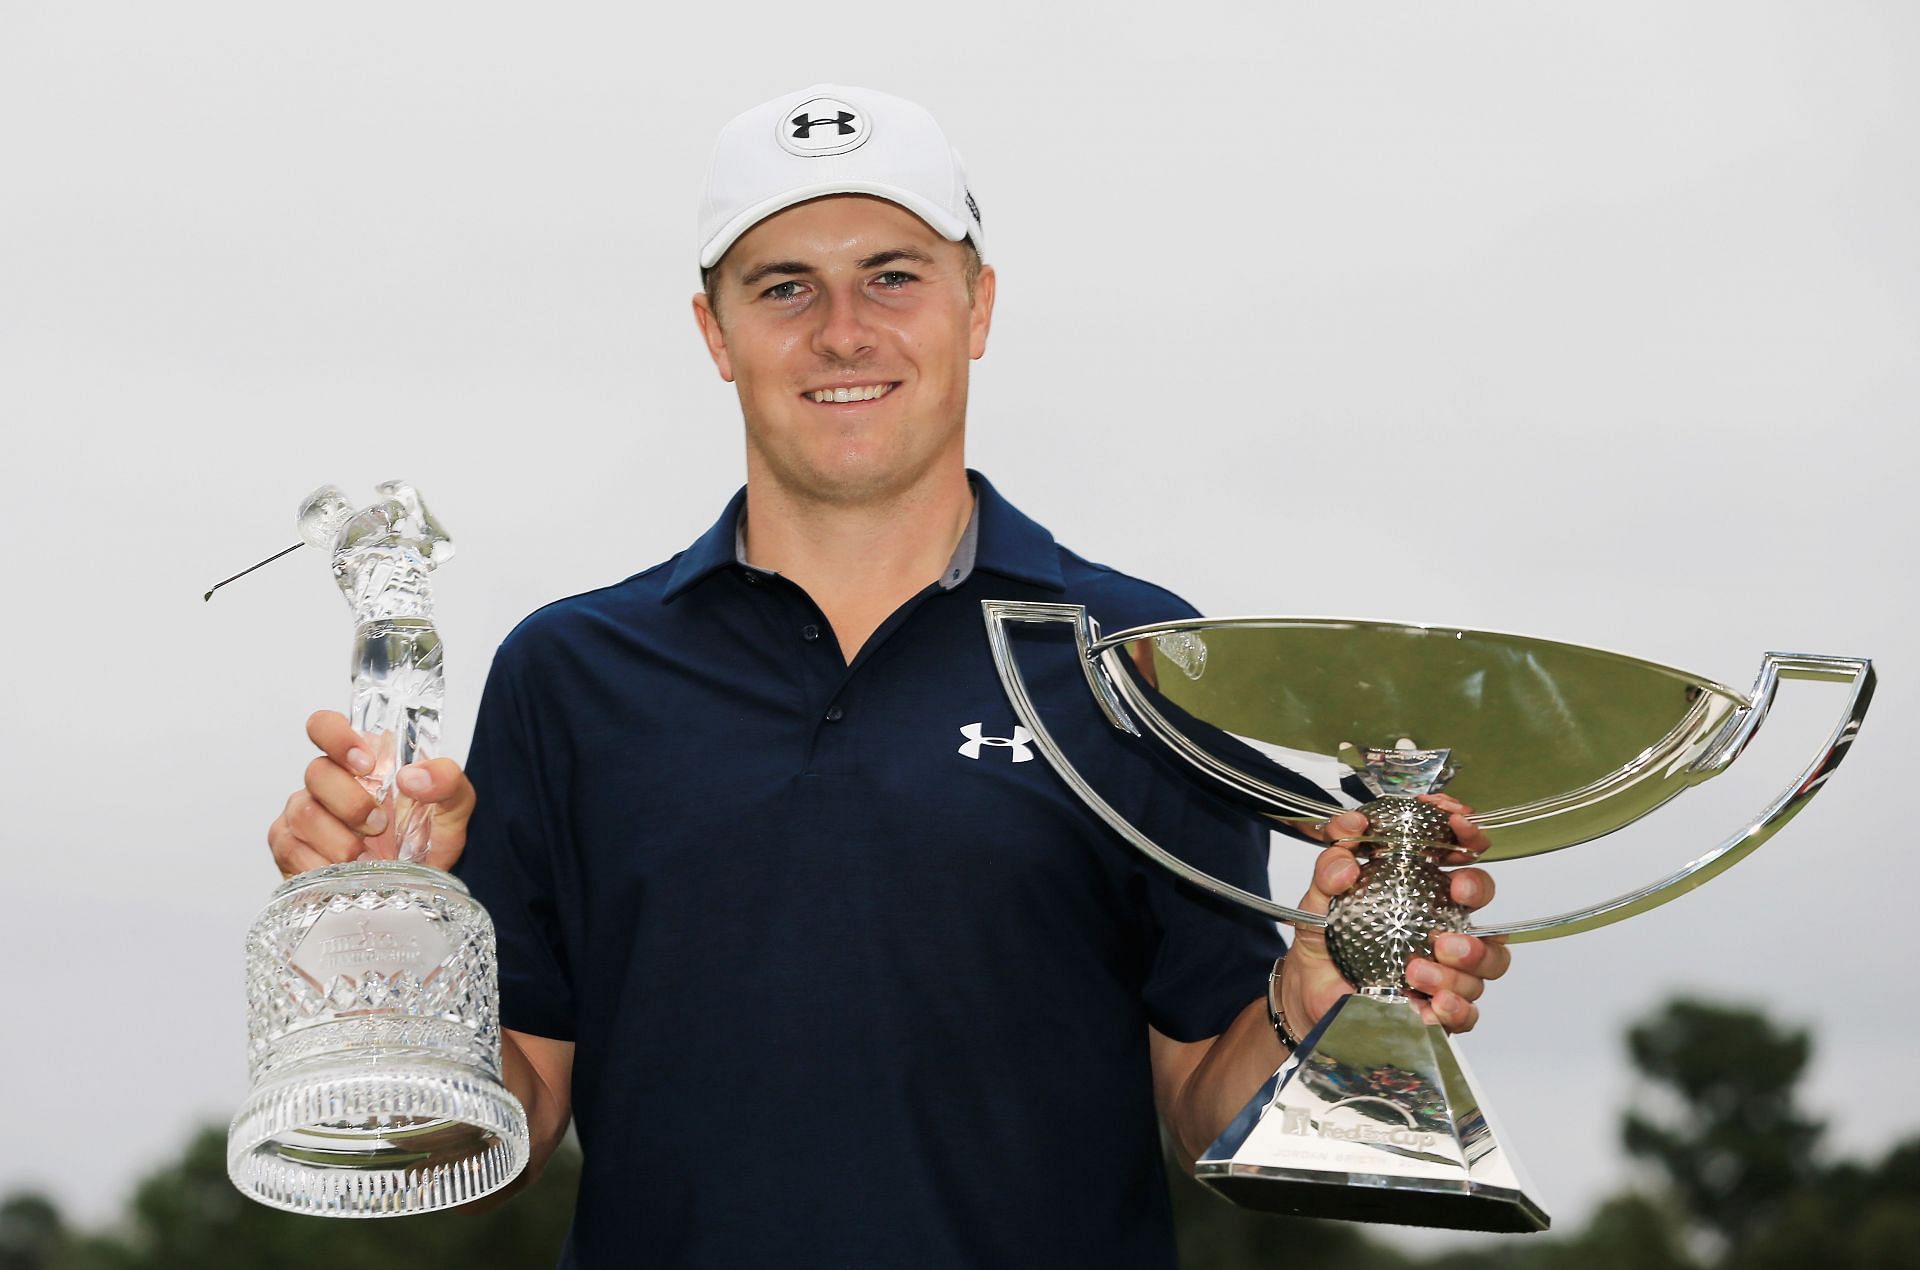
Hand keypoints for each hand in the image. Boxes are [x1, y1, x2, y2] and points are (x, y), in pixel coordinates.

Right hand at [265, 710, 475, 878]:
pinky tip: (344, 873)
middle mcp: (327, 782)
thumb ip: (447, 780)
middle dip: (351, 803)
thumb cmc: (427, 841)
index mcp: (362, 761)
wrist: (412, 890)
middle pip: (316, 772)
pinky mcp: (290, 848)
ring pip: (303, 813)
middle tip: (379, 826)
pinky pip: (291, 849)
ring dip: (340, 839)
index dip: (337, 737)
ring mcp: (303, 814)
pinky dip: (322, 864)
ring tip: (367, 857)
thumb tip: (411, 777)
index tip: (365, 764)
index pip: (325, 726)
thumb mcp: (453, 808)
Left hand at [1278, 794, 1511, 1037]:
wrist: (1310, 994)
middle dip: (1477, 887)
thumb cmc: (1325, 943)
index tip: (1456, 823)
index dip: (1466, 834)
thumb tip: (1346, 853)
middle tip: (1456, 890)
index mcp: (1419, 887)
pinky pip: (1468, 1011)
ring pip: (1487, 960)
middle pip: (1483, 898)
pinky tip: (1431, 1003)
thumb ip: (1328, 869)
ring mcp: (1447, 965)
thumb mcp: (1318, 900)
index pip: (1458, 851)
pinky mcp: (1441, 1006)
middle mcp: (1442, 922)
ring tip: (1416, 969)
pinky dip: (1455, 1007)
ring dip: (1462, 962)